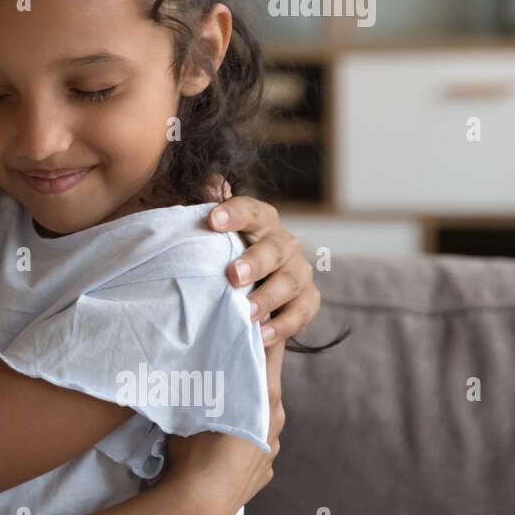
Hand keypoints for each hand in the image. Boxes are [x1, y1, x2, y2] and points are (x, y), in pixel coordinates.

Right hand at [164, 337, 285, 514]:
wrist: (200, 503)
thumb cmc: (195, 447)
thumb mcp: (198, 402)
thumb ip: (210, 377)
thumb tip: (209, 354)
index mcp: (265, 397)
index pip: (271, 351)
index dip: (261, 333)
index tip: (251, 316)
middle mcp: (276, 418)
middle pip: (266, 383)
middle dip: (249, 370)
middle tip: (226, 358)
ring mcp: (273, 447)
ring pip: (261, 415)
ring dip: (246, 405)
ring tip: (221, 403)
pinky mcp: (266, 470)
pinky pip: (255, 443)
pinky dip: (243, 436)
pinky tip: (223, 441)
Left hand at [201, 176, 319, 346]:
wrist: (244, 288)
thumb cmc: (221, 255)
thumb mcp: (209, 234)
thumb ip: (208, 207)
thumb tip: (209, 179)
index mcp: (259, 221)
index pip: (250, 211)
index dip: (233, 213)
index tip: (211, 220)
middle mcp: (282, 243)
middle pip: (274, 248)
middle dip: (255, 262)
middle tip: (233, 276)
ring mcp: (298, 271)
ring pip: (290, 281)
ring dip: (268, 297)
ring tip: (247, 313)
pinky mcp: (306, 300)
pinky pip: (302, 312)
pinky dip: (283, 325)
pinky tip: (262, 335)